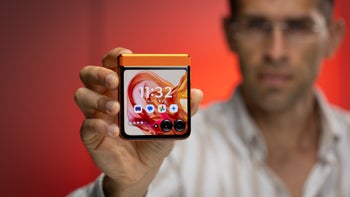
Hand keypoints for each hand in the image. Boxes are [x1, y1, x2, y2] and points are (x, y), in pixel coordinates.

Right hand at [74, 47, 202, 196]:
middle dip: (99, 73)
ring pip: (81, 96)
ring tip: (116, 107)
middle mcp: (106, 97)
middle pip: (89, 74)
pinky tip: (115, 131)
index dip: (115, 55)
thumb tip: (197, 94)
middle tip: (115, 80)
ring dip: (97, 99)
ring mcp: (96, 115)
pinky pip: (87, 125)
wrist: (144, 168)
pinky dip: (100, 125)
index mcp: (122, 88)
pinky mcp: (91, 135)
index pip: (111, 63)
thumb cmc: (153, 139)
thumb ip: (182, 108)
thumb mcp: (170, 123)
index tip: (126, 55)